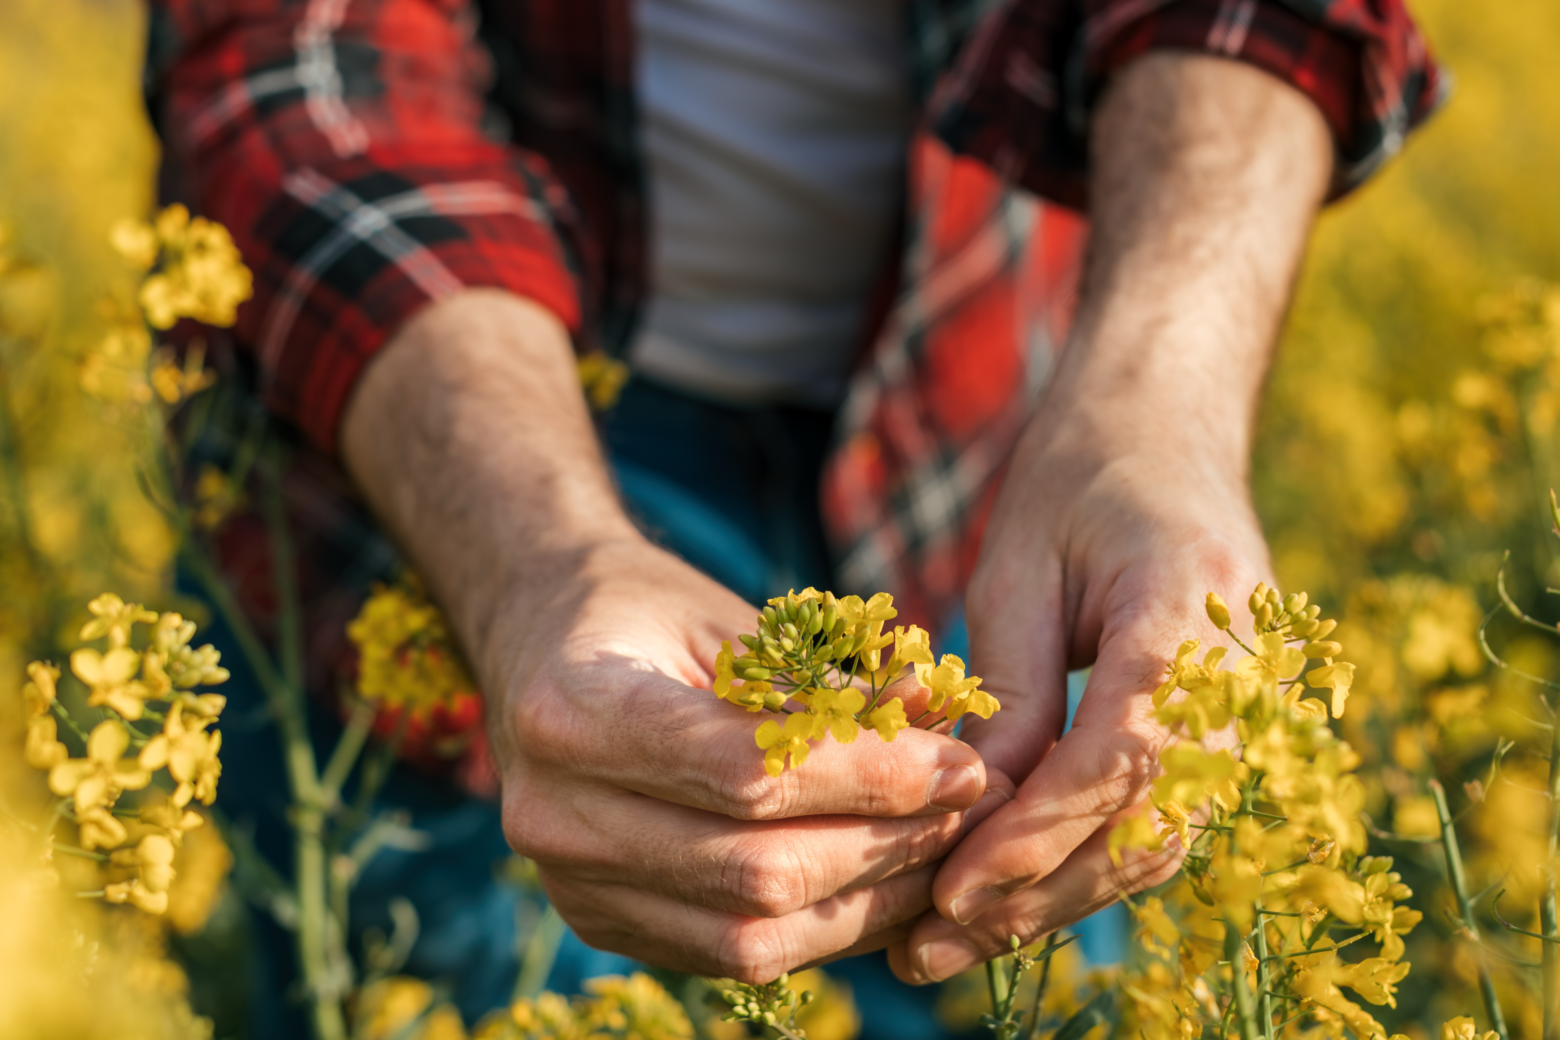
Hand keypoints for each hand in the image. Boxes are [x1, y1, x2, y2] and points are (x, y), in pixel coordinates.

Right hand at [341, 290, 1007, 980]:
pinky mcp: (599, 923)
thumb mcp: (734, 620)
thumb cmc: (645, 613)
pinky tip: (883, 884)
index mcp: (574, 710)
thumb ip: (829, 681)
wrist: (540, 646)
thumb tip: (946, 721)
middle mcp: (555, 813)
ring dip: (869, 901)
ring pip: (751, 934)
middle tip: (967, 807)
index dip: (868, 776)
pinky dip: (823, 929)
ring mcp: (570, 883)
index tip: (960, 763)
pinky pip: (732, 954)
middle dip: (884, 844)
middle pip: (754, 868)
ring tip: (941, 849)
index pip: (744, 770)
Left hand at [883, 51, 1331, 982]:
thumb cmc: (1082, 477)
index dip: (1034, 836)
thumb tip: (973, 812)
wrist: (1169, 426)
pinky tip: (1006, 890)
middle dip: (1035, 895)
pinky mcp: (1226, 729)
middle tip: (930, 944)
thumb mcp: (1017, 565)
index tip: (951, 889)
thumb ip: (1009, 689)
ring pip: (1157, 840)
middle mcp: (1243, 673)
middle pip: (1146, 825)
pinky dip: (1083, 862)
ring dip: (1055, 898)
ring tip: (950, 939)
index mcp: (1189, 611)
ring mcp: (1250, 706)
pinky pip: (1159, 817)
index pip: (1118, 759)